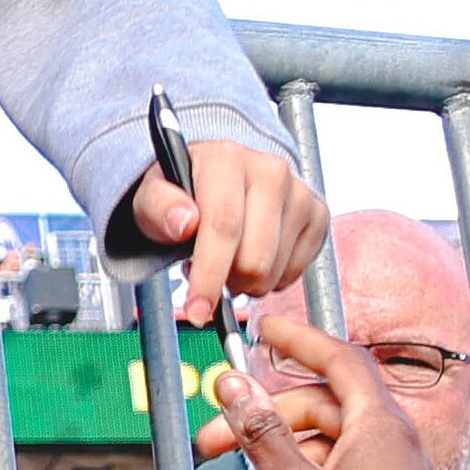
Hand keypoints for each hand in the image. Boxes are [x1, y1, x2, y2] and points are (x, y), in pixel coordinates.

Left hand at [120, 139, 328, 325]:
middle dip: (227, 282)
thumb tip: (184, 222)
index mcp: (226, 160)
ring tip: (228, 260)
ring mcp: (299, 192)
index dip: (210, 275)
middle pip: (255, 258)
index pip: (223, 225)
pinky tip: (253, 257)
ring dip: (247, 282)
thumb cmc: (182, 193)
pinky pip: (296, 272)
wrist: (214, 180)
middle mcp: (270, 170)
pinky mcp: (317, 214)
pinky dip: (271, 279)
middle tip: (209, 273)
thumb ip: (158, 208)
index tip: (197, 310)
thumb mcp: (151, 200)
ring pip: (275, 271)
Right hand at [197, 322, 451, 469]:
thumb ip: (261, 432)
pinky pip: (338, 469)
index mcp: (382, 428)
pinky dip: (302, 469)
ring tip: (237, 466)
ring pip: (329, 438)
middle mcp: (394, 446)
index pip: (341, 359)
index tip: (263, 330)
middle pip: (325, 403)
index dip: (299, 340)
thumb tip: (235, 385)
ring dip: (281, 443)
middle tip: (217, 433)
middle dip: (269, 410)